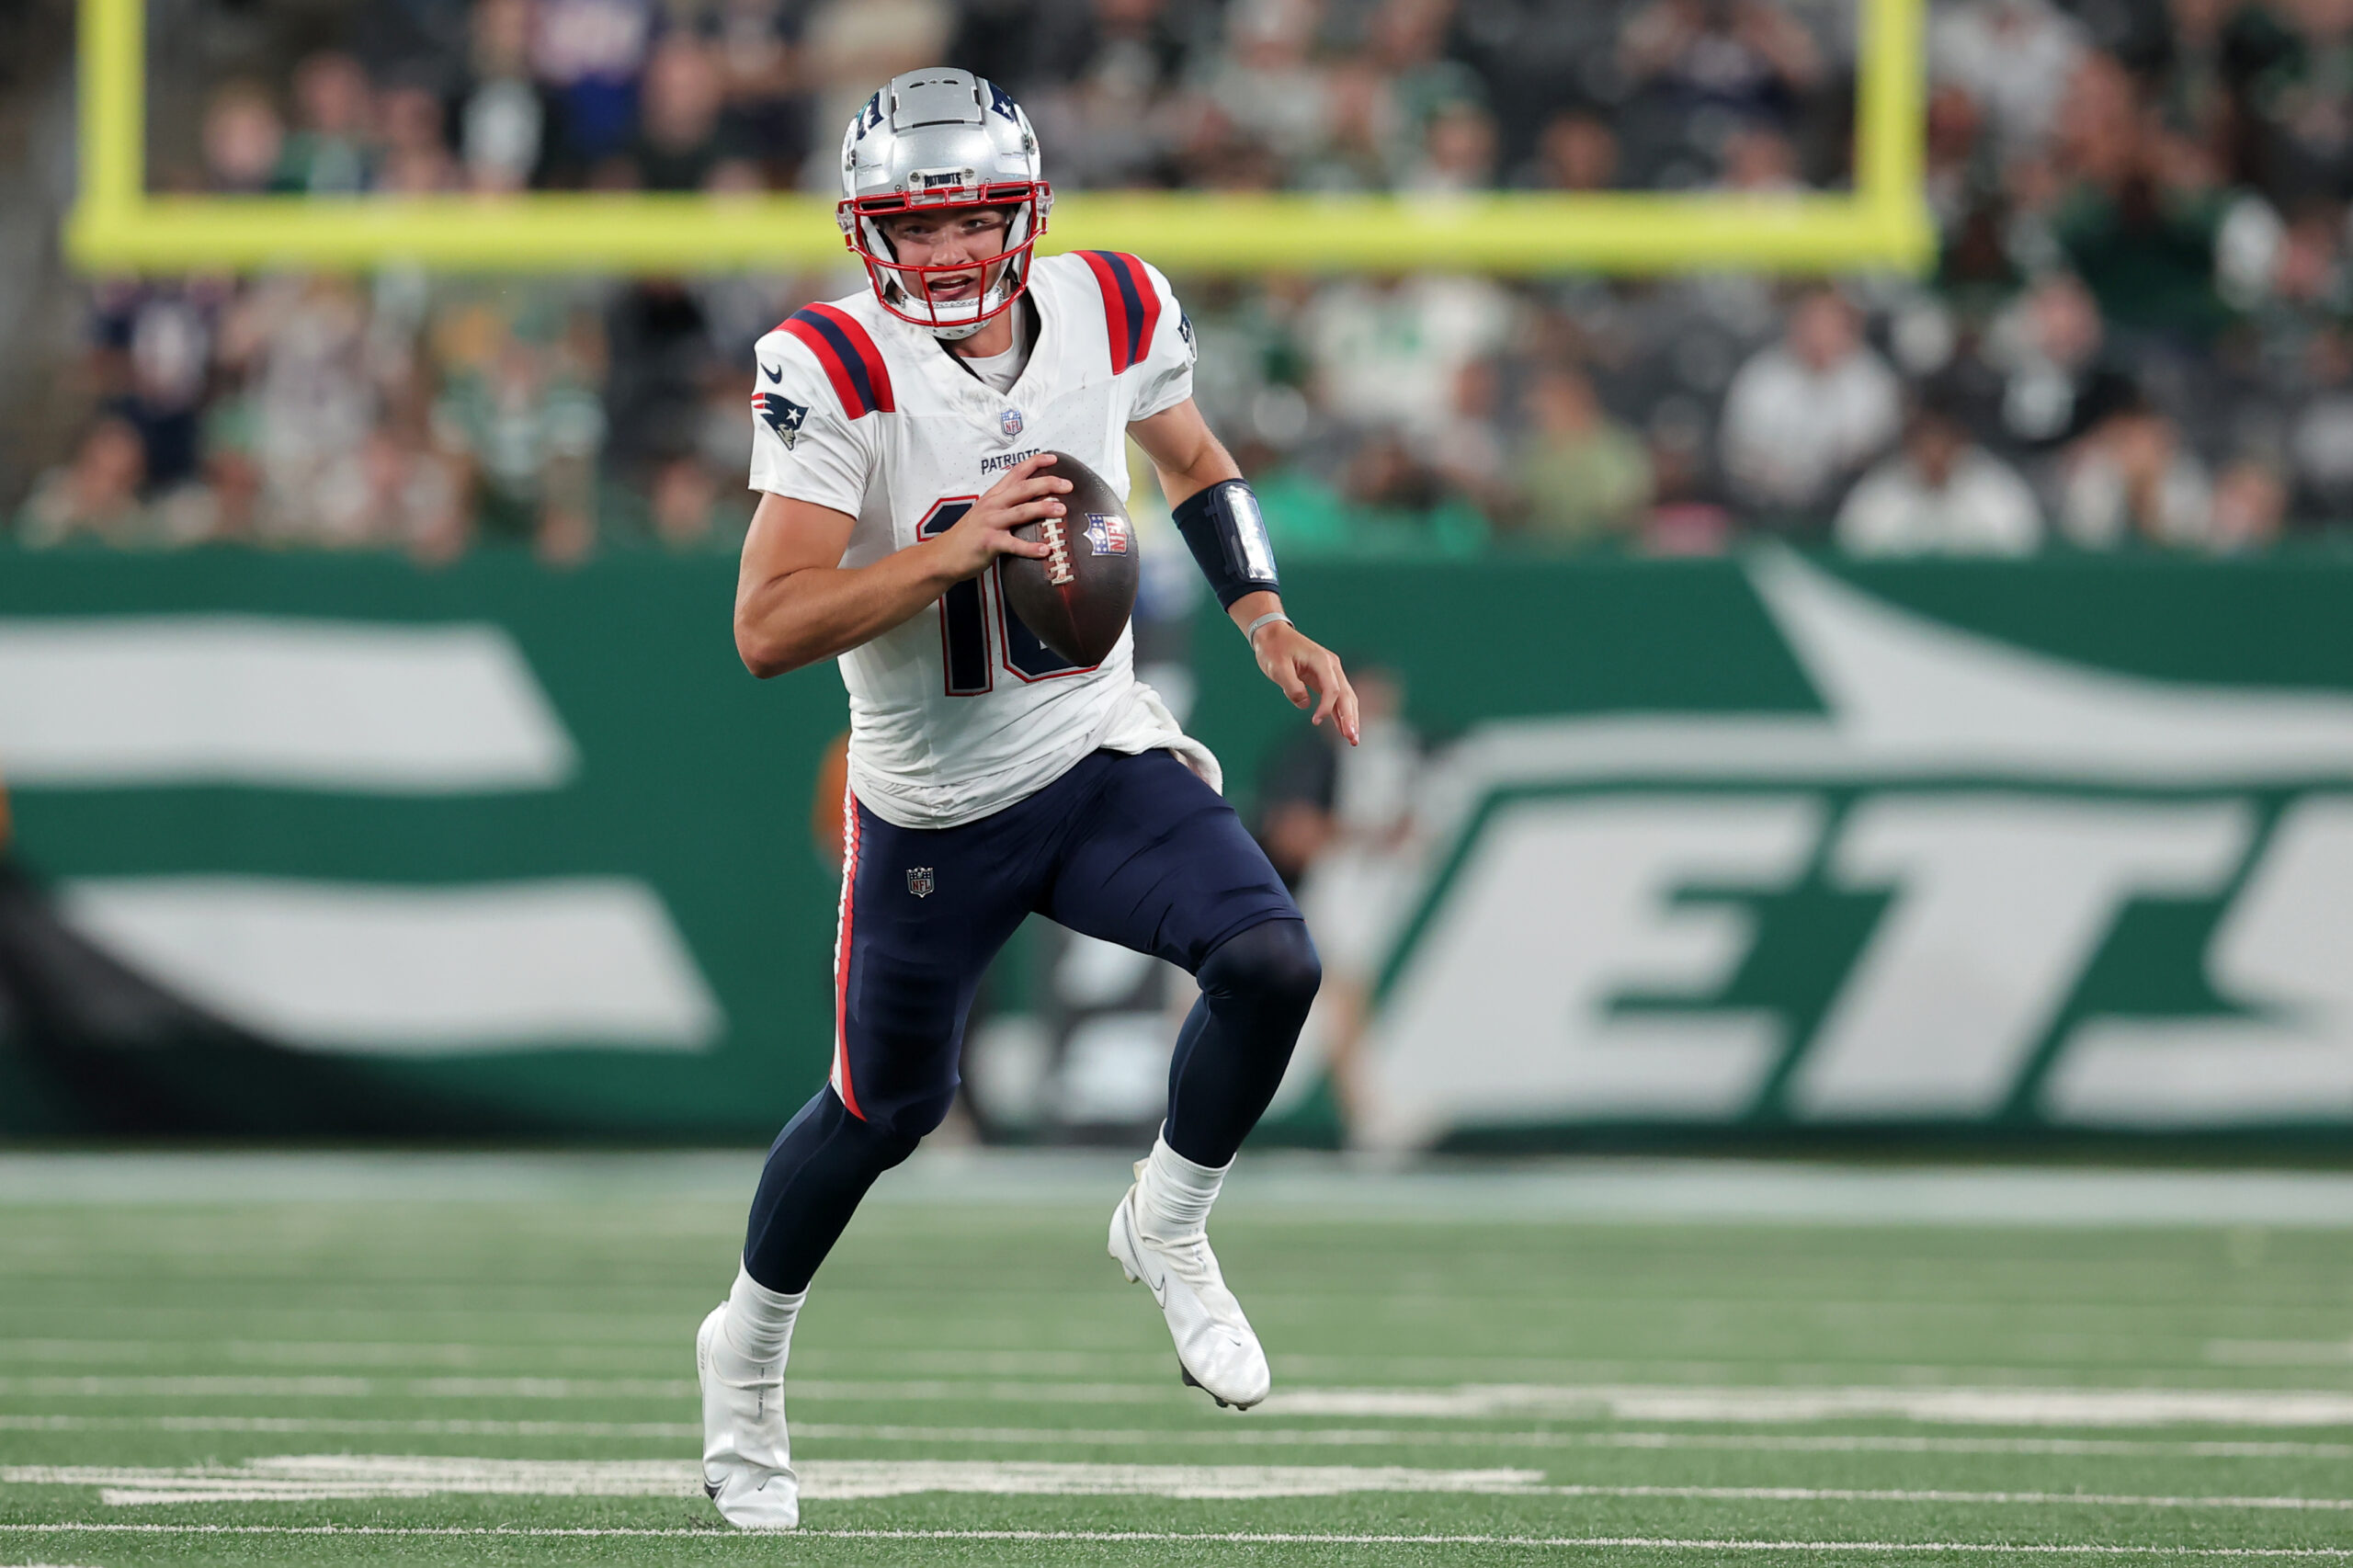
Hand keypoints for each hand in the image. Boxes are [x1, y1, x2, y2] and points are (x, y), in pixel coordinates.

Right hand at [928, 452, 1063, 581]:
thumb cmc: (968, 536)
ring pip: (1021, 511)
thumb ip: (1006, 505)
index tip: (1053, 458)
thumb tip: (1033, 503)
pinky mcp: (989, 542)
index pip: (1016, 472)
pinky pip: (1013, 544)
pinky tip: (1045, 550)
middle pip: (1024, 488)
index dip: (1035, 463)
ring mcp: (990, 523)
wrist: (944, 555)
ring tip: (1062, 510)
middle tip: (1068, 485)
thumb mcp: (985, 513)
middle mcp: (993, 505)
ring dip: (1043, 509)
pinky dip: (1030, 548)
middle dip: (1047, 483)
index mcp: (994, 496)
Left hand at [1254, 622, 1359, 745]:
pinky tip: (1343, 729)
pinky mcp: (1325, 679)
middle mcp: (1331, 666)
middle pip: (1346, 695)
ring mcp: (1330, 672)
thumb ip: (1291, 687)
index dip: (1327, 708)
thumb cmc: (1274, 649)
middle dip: (1350, 718)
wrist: (1272, 635)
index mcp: (1322, 660)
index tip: (1315, 721)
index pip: (1332, 689)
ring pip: (1345, 698)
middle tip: (1352, 739)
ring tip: (1353, 739)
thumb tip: (1305, 704)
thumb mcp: (1277, 668)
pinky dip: (1340, 714)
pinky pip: (1337, 698)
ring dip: (1350, 718)